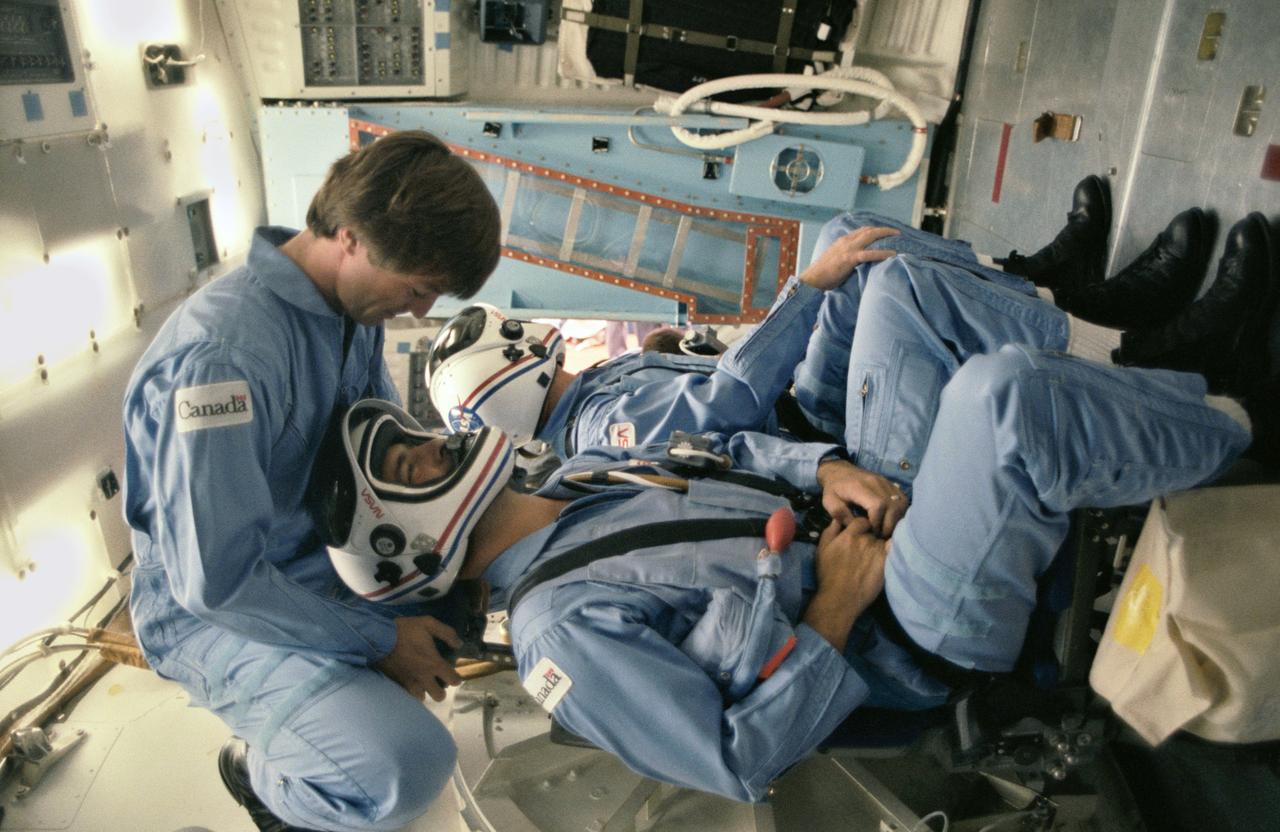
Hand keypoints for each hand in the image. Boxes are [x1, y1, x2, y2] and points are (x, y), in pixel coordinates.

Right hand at [374, 616, 463, 701]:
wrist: (377, 638)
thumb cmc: (404, 630)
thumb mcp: (428, 623)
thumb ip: (446, 633)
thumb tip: (459, 644)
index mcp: (434, 664)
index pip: (453, 680)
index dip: (456, 678)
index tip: (453, 673)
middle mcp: (424, 678)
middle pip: (439, 696)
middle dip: (440, 689)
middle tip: (436, 680)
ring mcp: (409, 683)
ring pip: (422, 698)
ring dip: (423, 691)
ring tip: (421, 681)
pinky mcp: (397, 685)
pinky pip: (407, 695)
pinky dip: (410, 690)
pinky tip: (409, 681)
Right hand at [798, 226, 899, 290]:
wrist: (812, 279)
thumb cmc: (822, 274)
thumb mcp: (834, 260)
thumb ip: (846, 257)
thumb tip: (856, 262)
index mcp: (842, 241)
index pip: (861, 231)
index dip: (874, 230)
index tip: (884, 232)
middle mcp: (846, 241)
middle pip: (868, 230)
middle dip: (883, 229)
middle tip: (896, 232)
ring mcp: (848, 249)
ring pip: (870, 236)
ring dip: (885, 235)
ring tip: (898, 237)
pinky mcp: (849, 259)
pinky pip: (870, 254)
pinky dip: (882, 252)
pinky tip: (892, 254)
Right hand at [802, 518, 889, 650]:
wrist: (840, 598)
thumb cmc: (828, 574)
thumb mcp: (822, 549)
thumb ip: (830, 530)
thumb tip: (838, 519)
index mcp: (849, 534)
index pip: (862, 521)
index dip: (861, 527)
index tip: (859, 535)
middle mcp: (865, 539)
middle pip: (874, 531)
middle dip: (871, 536)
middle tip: (866, 547)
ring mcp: (877, 551)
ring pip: (883, 541)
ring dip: (880, 545)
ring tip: (875, 556)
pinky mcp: (886, 562)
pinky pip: (893, 549)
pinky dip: (892, 549)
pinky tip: (888, 554)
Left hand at [816, 459, 907, 536]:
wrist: (840, 471)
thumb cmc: (834, 489)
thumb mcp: (829, 502)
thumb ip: (840, 514)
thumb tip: (856, 526)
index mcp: (860, 487)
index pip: (877, 506)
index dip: (877, 522)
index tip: (871, 531)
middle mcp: (876, 483)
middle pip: (892, 507)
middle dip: (888, 525)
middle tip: (879, 535)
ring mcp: (886, 483)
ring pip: (900, 504)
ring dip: (896, 520)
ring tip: (885, 529)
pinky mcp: (892, 485)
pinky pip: (903, 500)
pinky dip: (900, 513)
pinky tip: (890, 520)